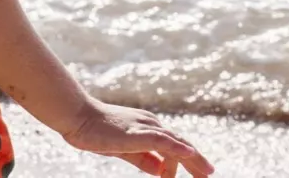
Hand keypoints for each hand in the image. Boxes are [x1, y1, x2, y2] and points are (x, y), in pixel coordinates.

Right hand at [64, 98, 213, 176]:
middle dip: (197, 161)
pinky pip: (161, 140)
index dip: (188, 159)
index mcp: (149, 127)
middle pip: (181, 143)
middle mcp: (152, 124)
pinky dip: (177, 147)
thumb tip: (161, 169)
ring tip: (206, 172)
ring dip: (193, 158)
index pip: (174, 144)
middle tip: (210, 175)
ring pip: (176, 142)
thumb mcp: (124, 149)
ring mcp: (146, 126)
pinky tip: (190, 153)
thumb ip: (143, 159)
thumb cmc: (97, 132)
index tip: (199, 174)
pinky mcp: (137, 132)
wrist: (78, 117)